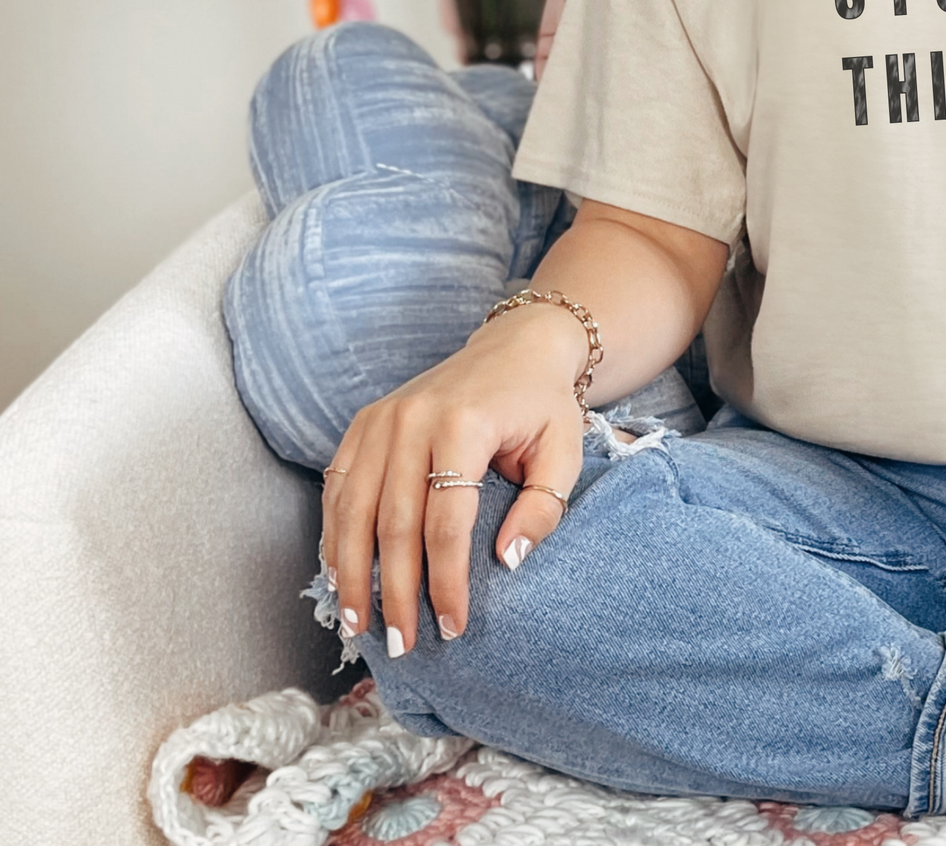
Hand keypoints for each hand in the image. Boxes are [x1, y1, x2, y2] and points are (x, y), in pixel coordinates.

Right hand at [321, 301, 589, 654]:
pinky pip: (338, 488)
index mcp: (463, 425)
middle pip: (394, 523)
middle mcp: (412, 420)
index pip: (446, 521)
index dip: (447, 580)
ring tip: (359, 625)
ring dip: (352, 574)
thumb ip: (542, 508)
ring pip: (353, 511)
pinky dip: (335, 536)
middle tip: (402, 645)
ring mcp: (380, 420)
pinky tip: (341, 577)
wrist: (515, 347)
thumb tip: (507, 563)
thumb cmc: (543, 406)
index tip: (453, 626)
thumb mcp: (563, 453)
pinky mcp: (363, 423)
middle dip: (396, 591)